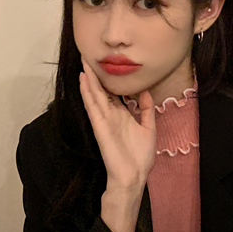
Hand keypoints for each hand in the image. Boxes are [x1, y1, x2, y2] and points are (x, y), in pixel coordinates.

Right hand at [79, 58, 156, 189]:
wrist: (134, 176)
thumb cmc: (140, 157)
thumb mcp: (149, 128)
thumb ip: (146, 109)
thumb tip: (145, 91)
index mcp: (122, 115)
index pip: (113, 93)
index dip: (109, 79)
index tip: (107, 63)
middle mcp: (111, 115)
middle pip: (101, 90)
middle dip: (96, 74)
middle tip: (89, 55)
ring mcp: (104, 120)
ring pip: (94, 95)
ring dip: (89, 79)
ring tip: (83, 61)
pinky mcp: (100, 127)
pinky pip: (92, 107)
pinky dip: (87, 93)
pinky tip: (83, 80)